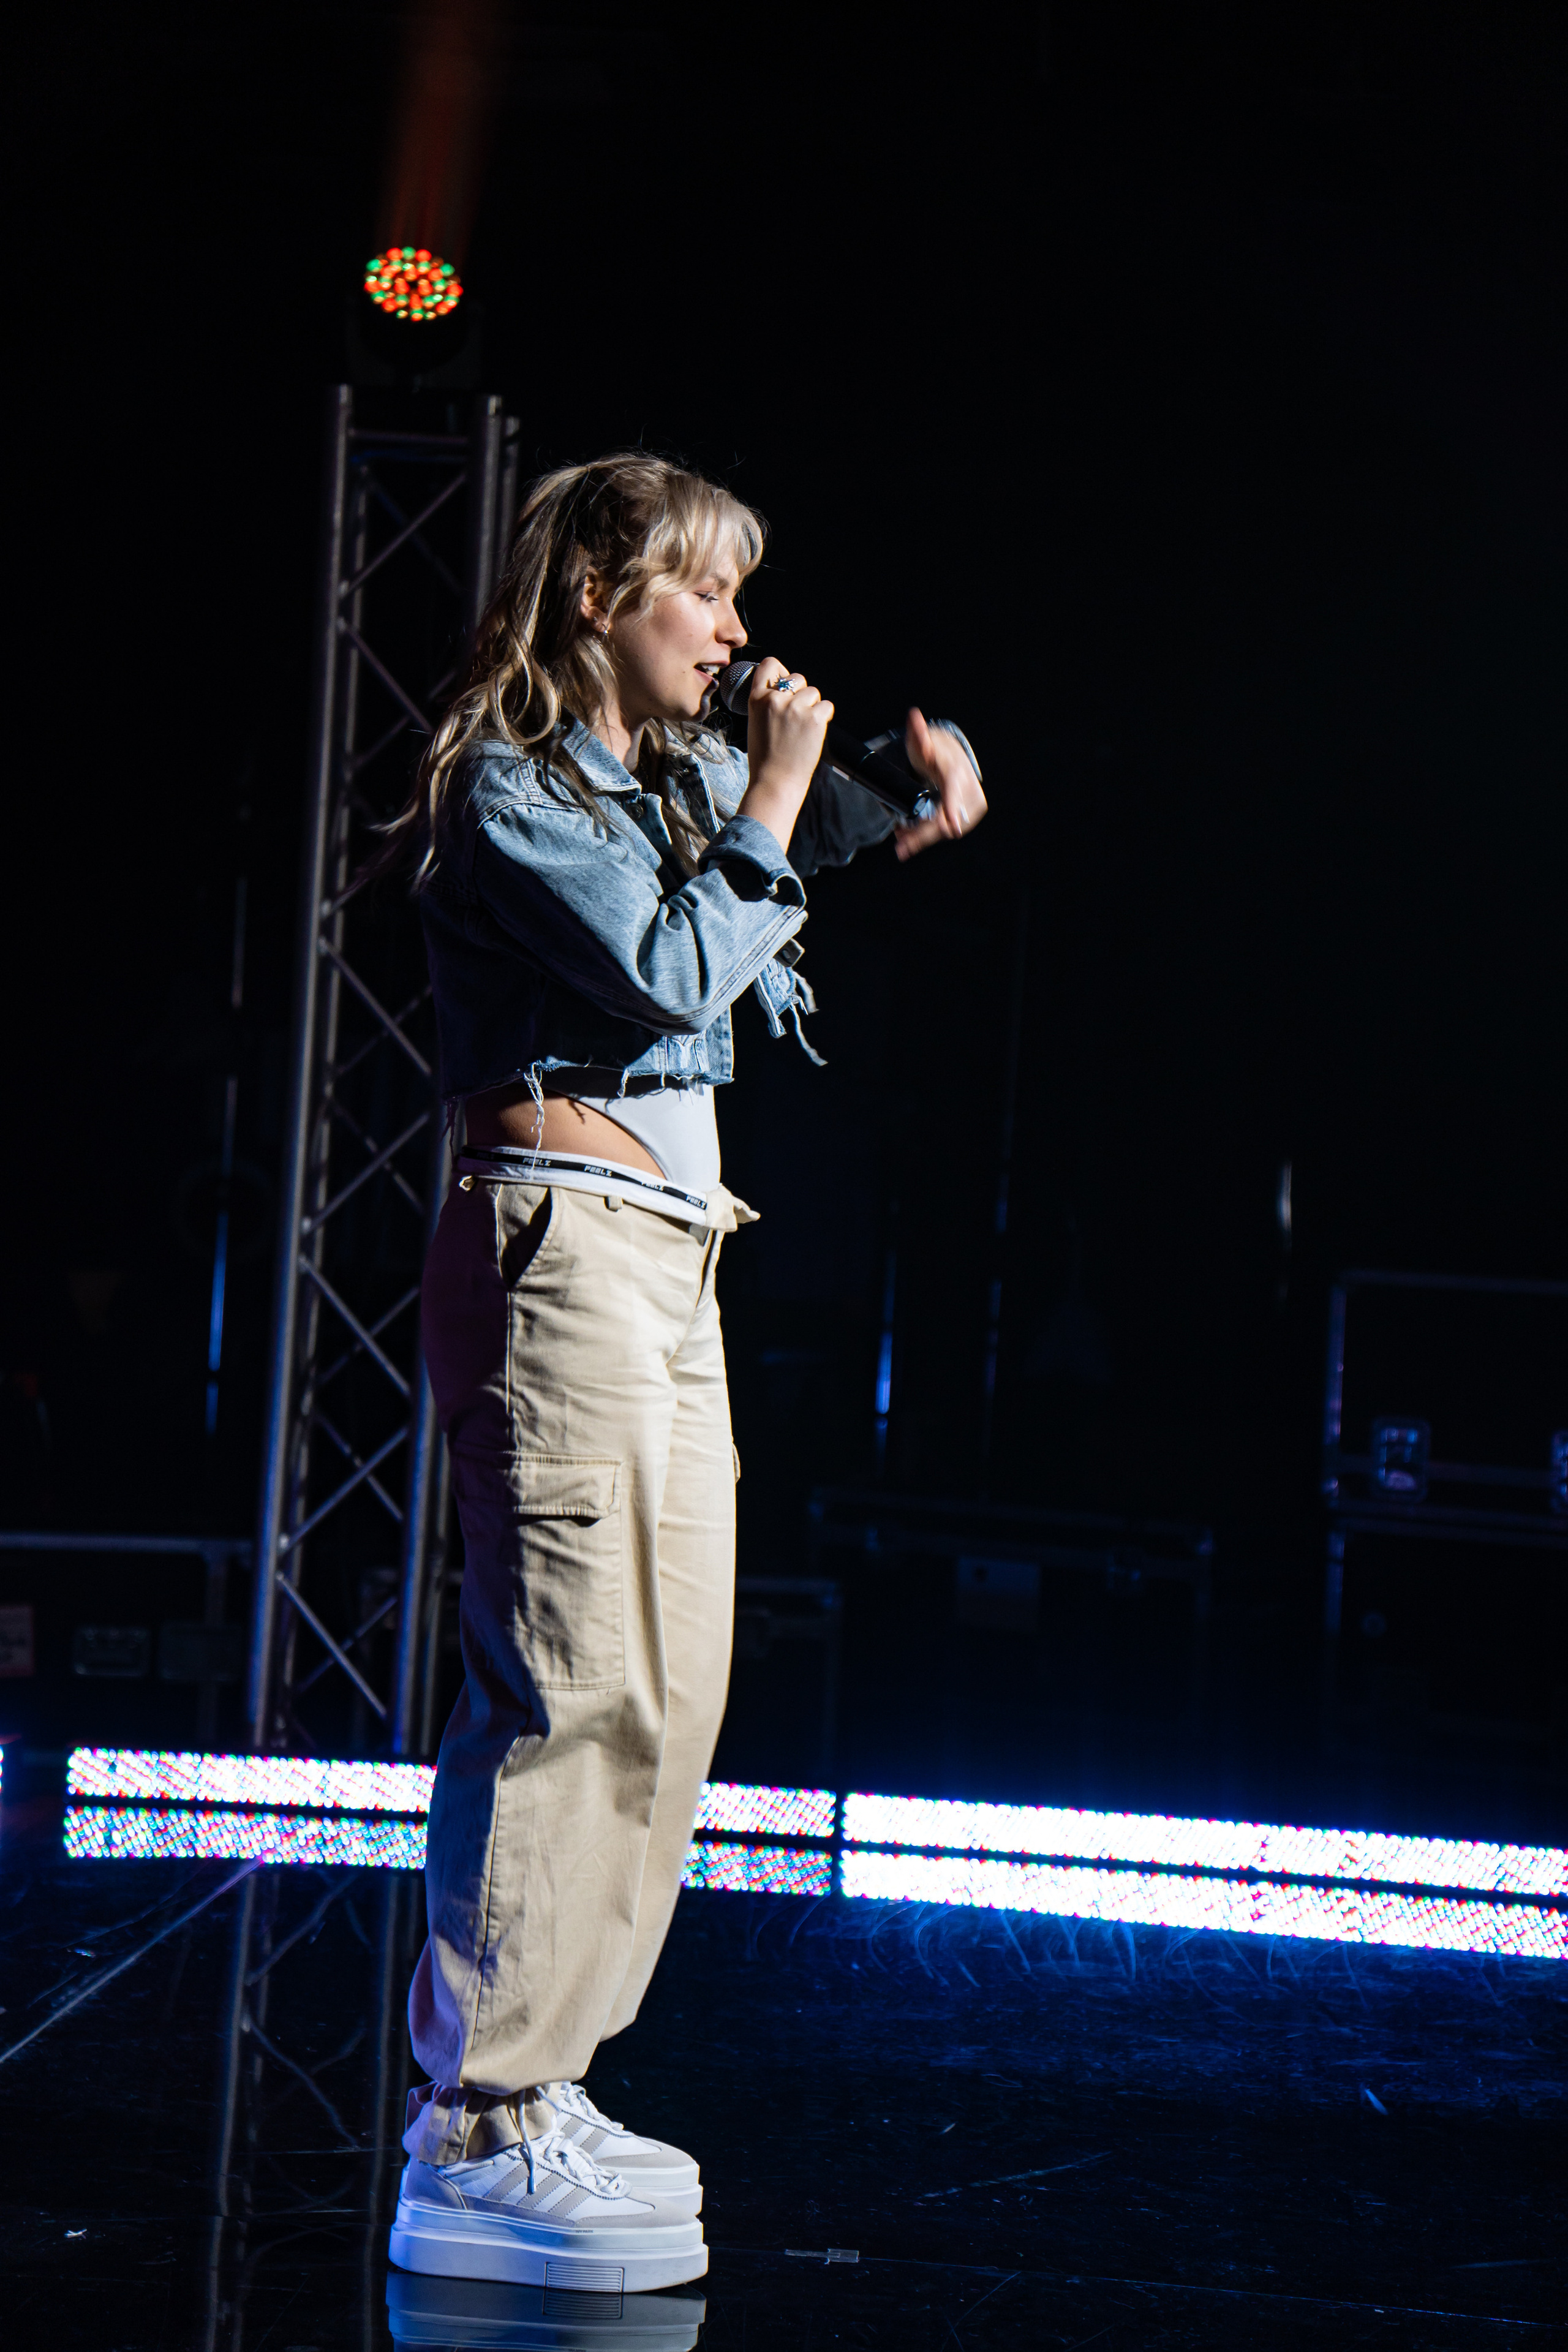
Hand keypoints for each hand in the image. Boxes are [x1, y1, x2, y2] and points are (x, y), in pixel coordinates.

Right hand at [736, 656, 833, 852]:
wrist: (775, 782)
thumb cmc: (765, 757)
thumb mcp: (756, 722)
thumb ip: (768, 702)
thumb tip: (786, 686)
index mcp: (757, 698)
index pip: (770, 664)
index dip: (781, 671)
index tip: (784, 682)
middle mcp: (776, 699)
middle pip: (797, 678)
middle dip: (800, 693)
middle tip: (795, 718)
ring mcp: (796, 708)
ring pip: (813, 692)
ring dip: (812, 707)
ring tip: (802, 729)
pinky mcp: (815, 719)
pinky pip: (826, 706)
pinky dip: (824, 717)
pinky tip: (813, 733)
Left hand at [893, 708, 987, 860]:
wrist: (951, 758)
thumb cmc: (933, 751)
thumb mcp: (922, 743)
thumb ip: (917, 733)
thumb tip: (913, 714)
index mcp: (956, 772)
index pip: (953, 793)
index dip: (952, 810)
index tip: (952, 828)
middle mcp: (968, 790)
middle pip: (945, 819)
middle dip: (923, 835)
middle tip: (899, 847)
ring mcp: (971, 805)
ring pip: (945, 830)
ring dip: (923, 838)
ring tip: (901, 841)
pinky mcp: (970, 816)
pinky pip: (948, 831)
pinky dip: (930, 836)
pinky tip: (912, 839)